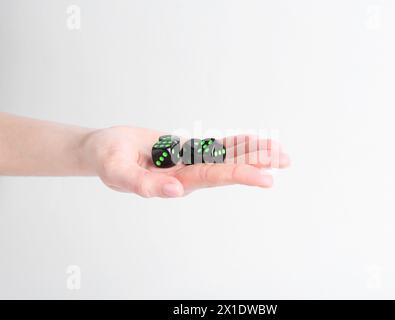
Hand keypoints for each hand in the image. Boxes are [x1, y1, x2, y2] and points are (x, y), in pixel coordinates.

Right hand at [82, 126, 290, 197]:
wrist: (105, 151)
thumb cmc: (107, 160)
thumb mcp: (117, 172)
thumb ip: (144, 185)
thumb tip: (176, 192)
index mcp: (175, 181)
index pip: (213, 177)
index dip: (240, 175)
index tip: (267, 177)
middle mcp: (188, 174)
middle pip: (227, 167)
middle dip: (256, 163)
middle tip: (285, 159)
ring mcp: (190, 163)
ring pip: (226, 157)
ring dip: (251, 152)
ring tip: (278, 151)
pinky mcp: (189, 151)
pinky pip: (216, 147)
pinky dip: (236, 143)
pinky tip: (255, 141)